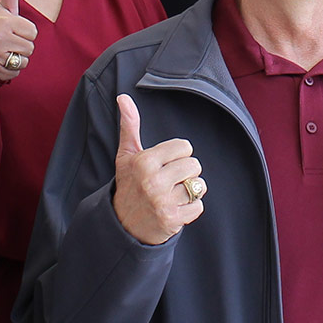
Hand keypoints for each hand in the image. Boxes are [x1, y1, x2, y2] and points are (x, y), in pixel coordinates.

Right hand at [0, 0, 38, 84]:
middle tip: (7, 43)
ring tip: (4, 52)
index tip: (12, 31)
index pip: (33, 32)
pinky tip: (0, 62)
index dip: (25, 33)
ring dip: (17, 59)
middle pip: (30, 48)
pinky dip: (10, 70)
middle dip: (21, 47)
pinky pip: (15, 73)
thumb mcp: (1, 9)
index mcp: (3, 20)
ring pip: (24, 61)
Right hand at [111, 94, 204, 245]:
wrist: (123, 225)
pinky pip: (199, 206)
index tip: (163, 165)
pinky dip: (190, 209)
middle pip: (195, 165)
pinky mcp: (172, 219)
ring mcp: (162, 201)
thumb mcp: (126, 155)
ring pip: (199, 186)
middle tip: (169, 182)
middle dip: (186, 173)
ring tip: (172, 196)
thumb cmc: (129, 185)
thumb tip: (123, 97)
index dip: (177, 156)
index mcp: (144, 161)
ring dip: (189, 192)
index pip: (185, 147)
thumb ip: (129, 126)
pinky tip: (174, 209)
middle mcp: (153, 180)